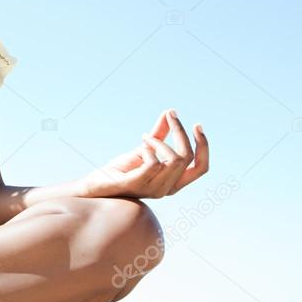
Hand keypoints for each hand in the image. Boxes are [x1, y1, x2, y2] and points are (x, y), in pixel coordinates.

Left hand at [81, 109, 208, 198]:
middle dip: (181, 132)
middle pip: (188, 158)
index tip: (196, 125)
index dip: (203, 146)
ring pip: (175, 159)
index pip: (201, 167)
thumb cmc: (122, 170)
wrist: (98, 185)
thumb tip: (170, 112)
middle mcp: (167, 189)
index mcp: (174, 182)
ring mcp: (153, 189)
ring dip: (159, 141)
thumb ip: (159, 134)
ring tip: (145, 137)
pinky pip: (154, 163)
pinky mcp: (137, 184)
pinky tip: (140, 147)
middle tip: (170, 116)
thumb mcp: (145, 149)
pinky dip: (148, 149)